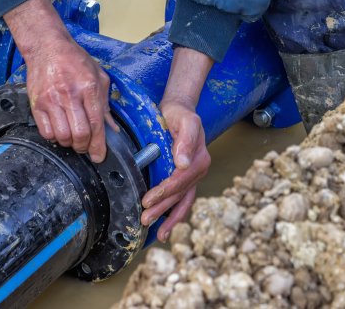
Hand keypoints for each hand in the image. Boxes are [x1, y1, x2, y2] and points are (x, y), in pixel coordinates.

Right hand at [4, 0, 115, 161]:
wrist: (47, 47)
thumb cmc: (75, 60)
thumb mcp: (98, 76)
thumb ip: (105, 103)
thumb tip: (112, 129)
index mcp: (88, 87)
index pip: (96, 124)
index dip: (98, 145)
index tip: (99, 156)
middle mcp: (69, 95)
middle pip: (79, 134)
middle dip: (84, 147)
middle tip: (85, 147)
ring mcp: (51, 100)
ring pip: (62, 136)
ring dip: (69, 143)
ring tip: (72, 137)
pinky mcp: (36, 104)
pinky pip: (46, 132)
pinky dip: (54, 137)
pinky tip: (59, 130)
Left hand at [141, 100, 210, 241]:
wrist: (180, 110)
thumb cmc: (180, 115)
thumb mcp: (185, 121)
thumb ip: (186, 140)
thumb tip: (184, 163)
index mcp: (199, 160)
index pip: (180, 181)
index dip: (164, 192)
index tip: (147, 200)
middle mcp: (198, 171)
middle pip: (180, 195)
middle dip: (162, 209)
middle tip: (144, 219)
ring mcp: (193, 177)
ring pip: (182, 202)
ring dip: (169, 219)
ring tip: (158, 234)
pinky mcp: (185, 179)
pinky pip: (181, 200)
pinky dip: (173, 214)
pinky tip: (163, 227)